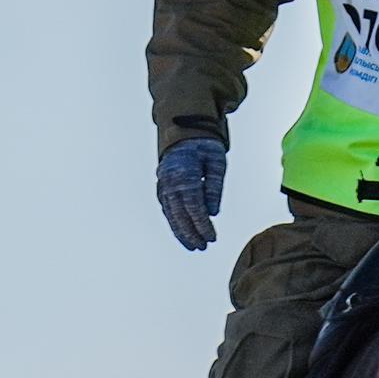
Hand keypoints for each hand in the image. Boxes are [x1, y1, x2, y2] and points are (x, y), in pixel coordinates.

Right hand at [157, 137, 226, 251]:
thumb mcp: (216, 161)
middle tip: (202, 247)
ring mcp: (163, 184)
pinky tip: (182, 232)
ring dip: (180, 231)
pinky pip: (167, 208)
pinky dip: (173, 221)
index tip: (211, 238)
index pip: (194, 206)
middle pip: (179, 213)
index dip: (202, 224)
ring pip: (170, 213)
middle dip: (190, 233)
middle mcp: (169, 181)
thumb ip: (215, 186)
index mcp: (184, 173)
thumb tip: (213, 212)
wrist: (183, 130)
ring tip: (193, 246)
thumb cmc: (204, 145)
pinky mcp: (162, 186)